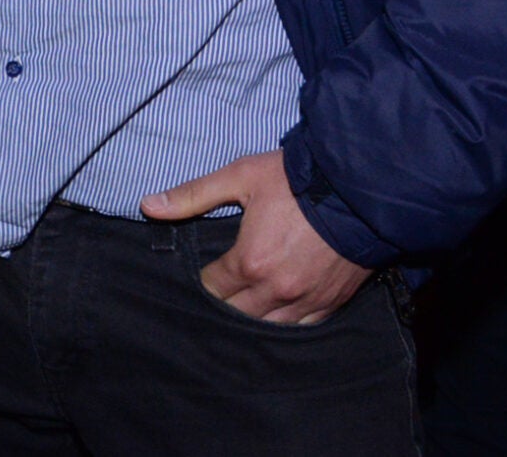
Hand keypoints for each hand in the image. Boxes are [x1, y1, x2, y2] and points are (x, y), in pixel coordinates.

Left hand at [142, 151, 370, 324]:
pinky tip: (274, 317)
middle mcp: (277, 289)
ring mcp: (306, 300)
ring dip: (251, 320)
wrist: (359, 188)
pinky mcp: (331, 302)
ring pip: (267, 328)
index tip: (201, 275)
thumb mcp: (240, 177)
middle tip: (217, 293)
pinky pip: (302, 328)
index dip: (203, 282)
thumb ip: (192, 195)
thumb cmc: (297, 180)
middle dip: (223, 304)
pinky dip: (285, 325)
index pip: (212, 287)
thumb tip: (148, 205)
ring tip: (240, 309)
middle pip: (236, 313)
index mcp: (250, 262)